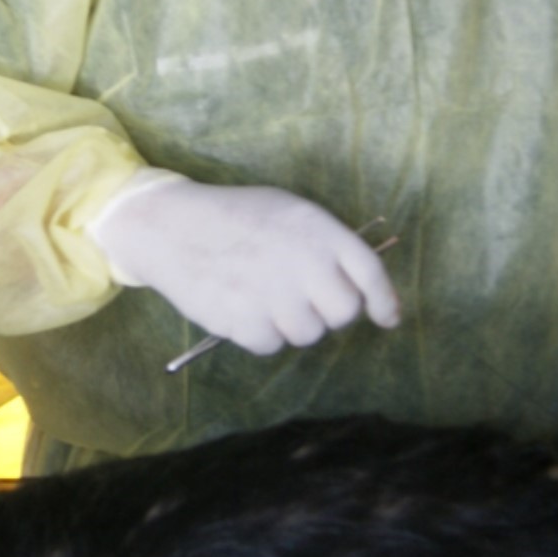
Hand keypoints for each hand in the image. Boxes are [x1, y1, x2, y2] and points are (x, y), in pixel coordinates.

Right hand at [88, 171, 400, 355]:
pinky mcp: (244, 321)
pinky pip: (272, 345)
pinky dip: (260, 334)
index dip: (383, 301)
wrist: (171, 226)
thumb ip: (326, 245)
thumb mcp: (288, 211)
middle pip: (344, 313)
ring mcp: (274, 293)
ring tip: (264, 296)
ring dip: (292, 324)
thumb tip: (363, 289)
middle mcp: (302, 261)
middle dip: (330, 313)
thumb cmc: (236, 218)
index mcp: (318, 229)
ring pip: (308, 334)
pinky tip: (241, 306)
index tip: (386, 317)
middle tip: (306, 301)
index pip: (369, 273)